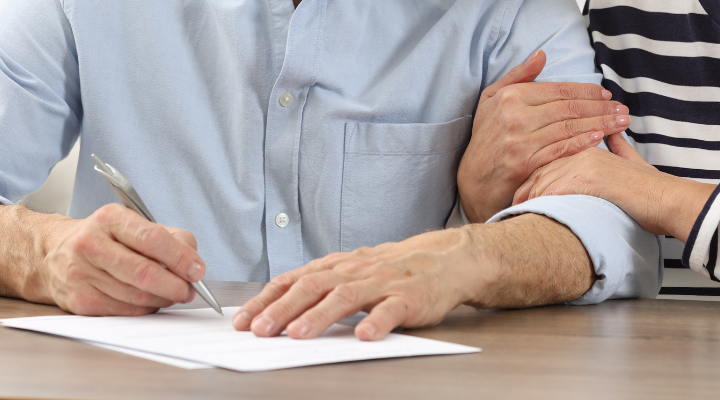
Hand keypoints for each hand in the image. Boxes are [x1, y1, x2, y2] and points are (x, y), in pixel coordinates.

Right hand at [29, 203, 204, 314]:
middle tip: (189, 290)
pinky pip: (124, 311)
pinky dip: (145, 308)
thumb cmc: (108, 237)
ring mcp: (81, 273)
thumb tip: (193, 264)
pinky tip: (150, 300)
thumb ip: (172, 238)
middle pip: (144, 273)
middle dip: (175, 285)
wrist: (56, 252)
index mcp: (111, 218)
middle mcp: (91, 243)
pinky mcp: (79, 300)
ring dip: (163, 299)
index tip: (197, 270)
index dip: (180, 258)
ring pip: (136, 296)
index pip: (153, 239)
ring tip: (172, 294)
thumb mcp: (137, 224)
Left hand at [233, 228, 482, 340]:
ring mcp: (380, 283)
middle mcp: (354, 271)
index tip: (243, 319)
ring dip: (319, 316)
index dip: (265, 300)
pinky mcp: (408, 297)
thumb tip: (278, 305)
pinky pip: (390, 309)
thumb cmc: (392, 269)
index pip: (293, 280)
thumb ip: (320, 285)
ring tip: (298, 334)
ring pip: (345, 296)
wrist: (442, 259)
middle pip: (312, 287)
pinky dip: (376, 321)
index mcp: (336, 266)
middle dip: (281, 310)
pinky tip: (364, 336)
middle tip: (259, 330)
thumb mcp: (351, 271)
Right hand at [457, 50, 629, 222]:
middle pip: (569, 108)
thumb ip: (517, 76)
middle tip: (622, 110)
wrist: (473, 178)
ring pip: (569, 128)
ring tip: (620, 124)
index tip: (606, 95)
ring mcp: (520, 141)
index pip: (559, 90)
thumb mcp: (491, 100)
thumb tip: (542, 55)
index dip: (587, 92)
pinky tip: (600, 139)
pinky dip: (582, 143)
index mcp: (511, 97)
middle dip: (601, 108)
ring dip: (600, 124)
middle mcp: (515, 116)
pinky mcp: (525, 163)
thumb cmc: (485, 137)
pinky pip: (560, 150)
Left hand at [512, 134, 714, 241]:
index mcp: (586, 148)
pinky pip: (553, 189)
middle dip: (523, 188)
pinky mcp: (586, 178)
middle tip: (510, 205)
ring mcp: (583, 163)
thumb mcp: (628, 162)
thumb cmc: (645, 189)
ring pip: (543, 179)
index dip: (530, 177)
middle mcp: (581, 152)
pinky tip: (529, 213)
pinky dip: (539, 201)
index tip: (518, 193)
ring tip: (515, 213)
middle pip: (539, 168)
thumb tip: (612, 136)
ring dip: (527, 198)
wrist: (665, 200)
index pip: (547, 158)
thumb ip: (616, 147)